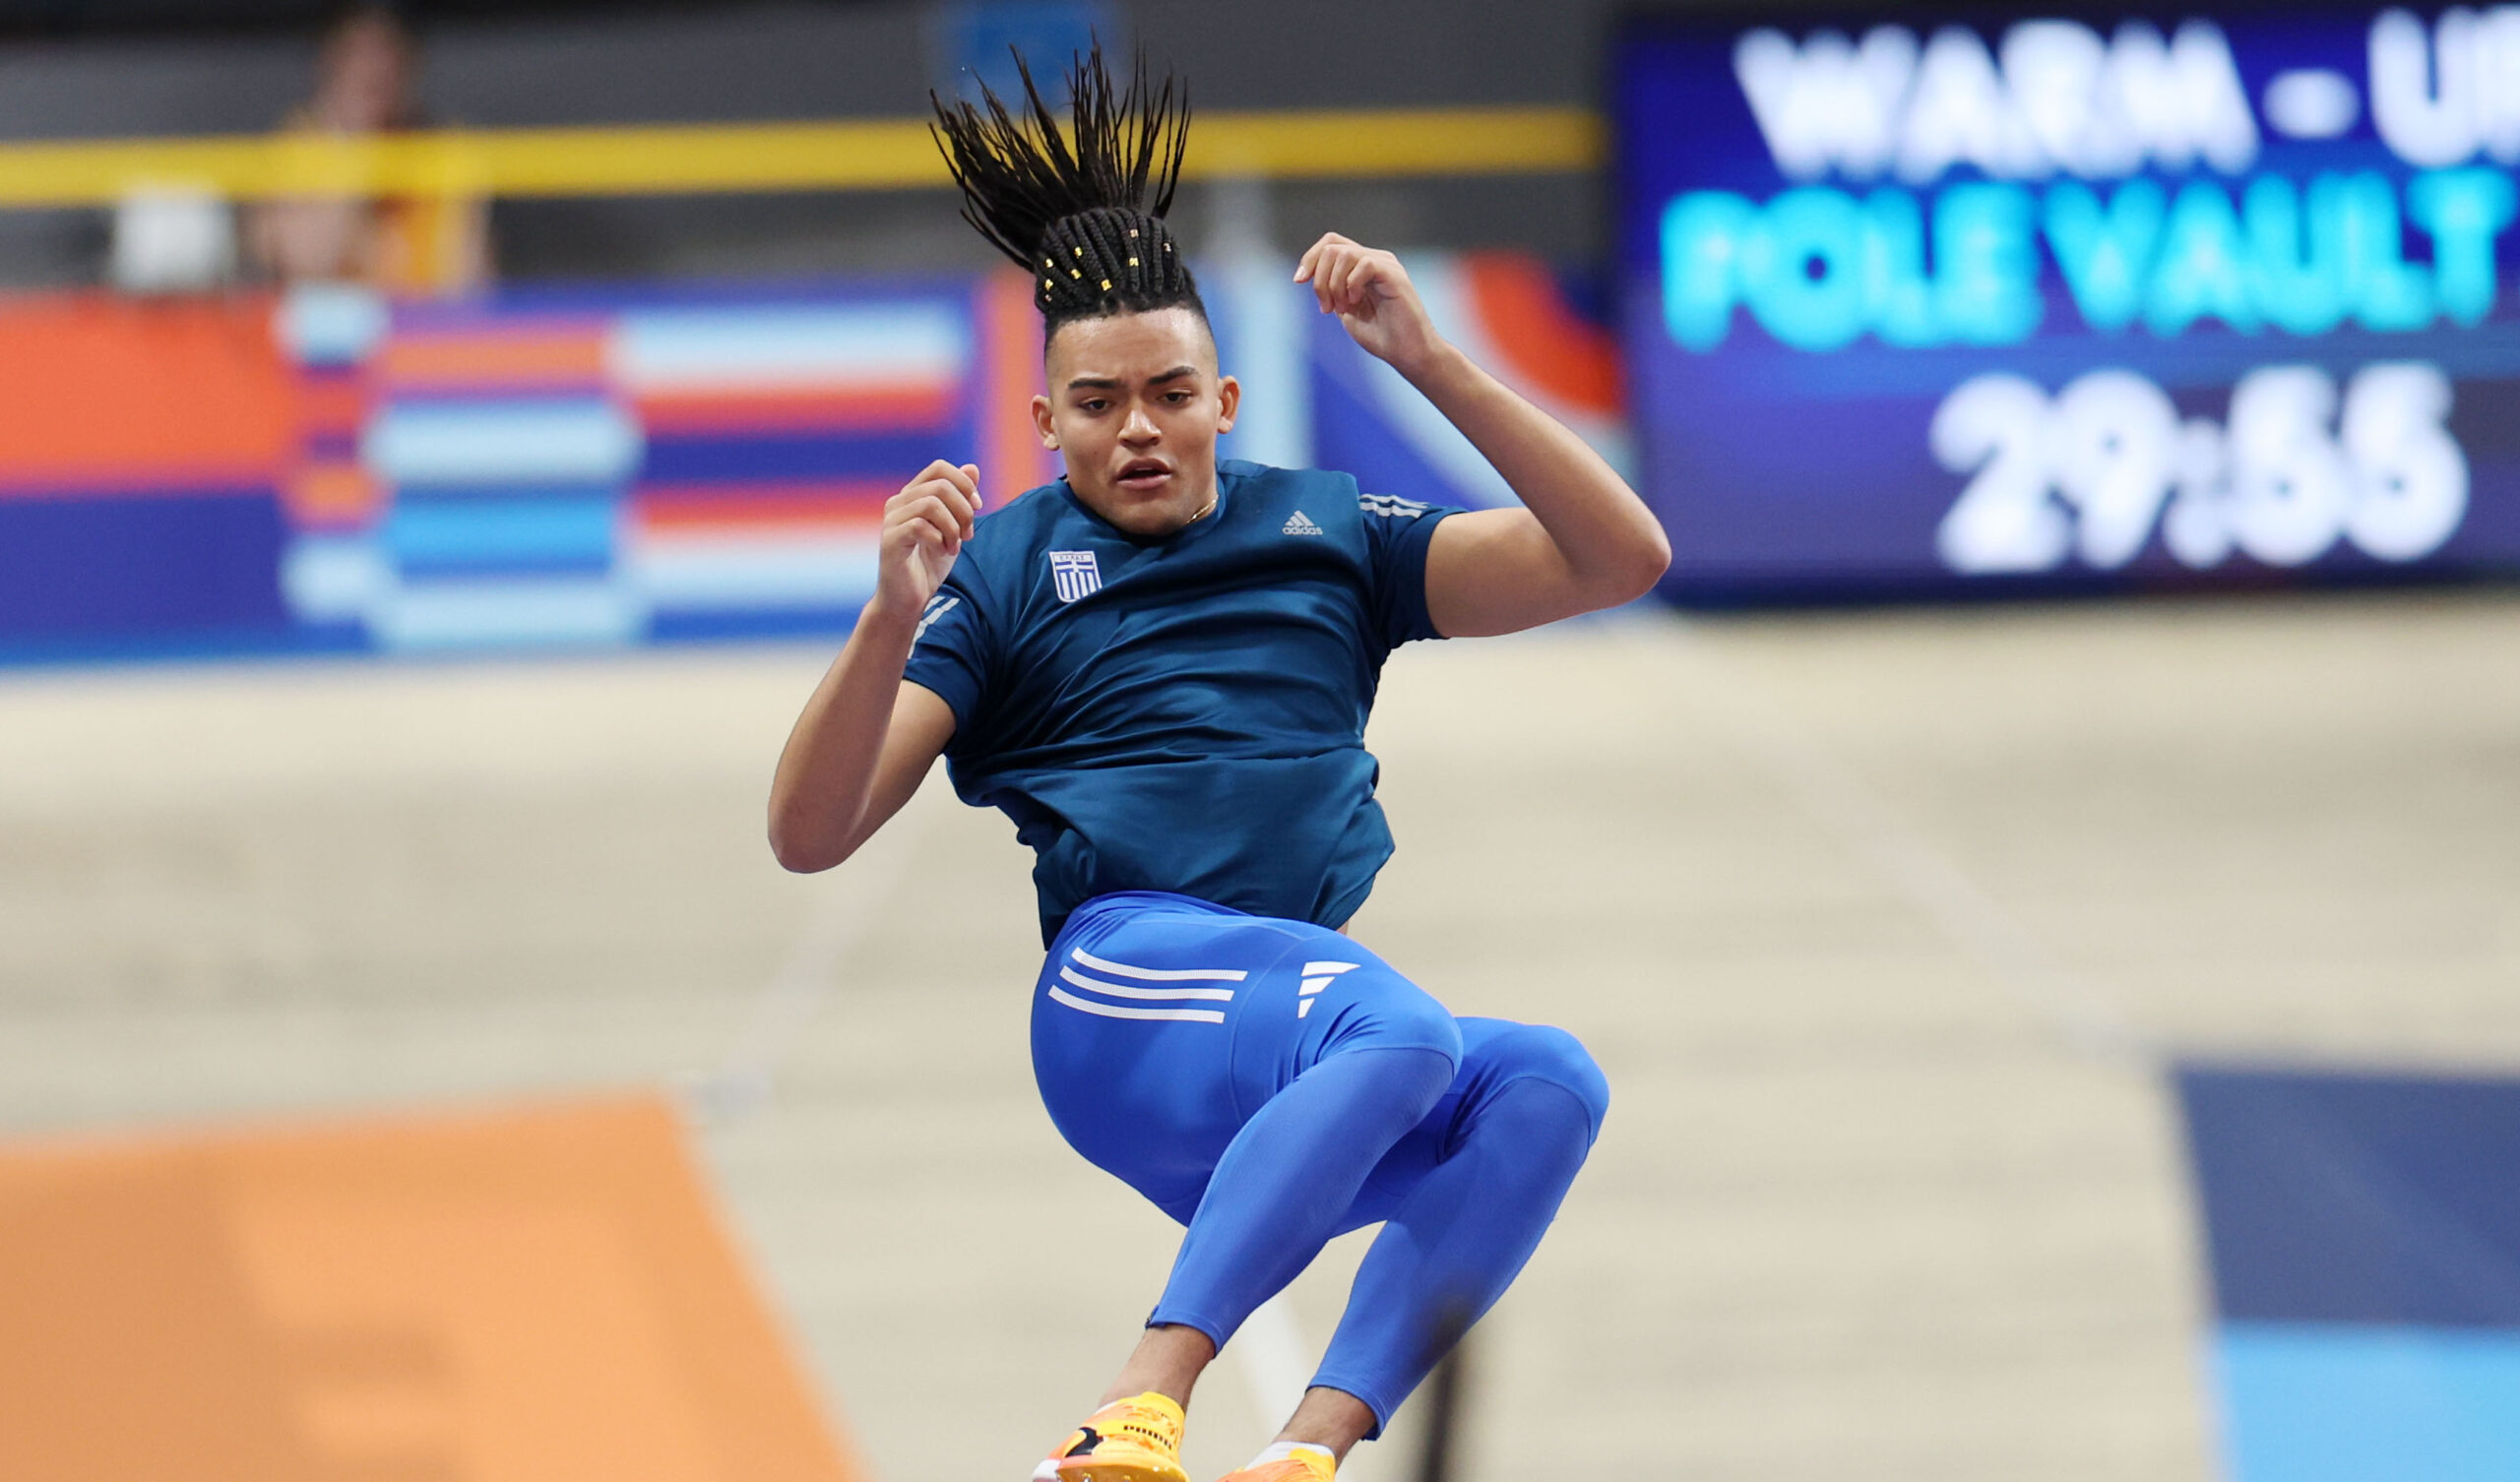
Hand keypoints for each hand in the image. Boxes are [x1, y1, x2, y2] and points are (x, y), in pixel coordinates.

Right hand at [873, 460, 979, 623]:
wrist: (908, 599)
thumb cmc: (929, 564)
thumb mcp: (953, 528)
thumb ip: (961, 500)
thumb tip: (972, 467)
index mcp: (912, 495)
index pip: (939, 468)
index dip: (964, 483)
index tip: (977, 507)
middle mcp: (898, 502)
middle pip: (940, 485)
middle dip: (964, 510)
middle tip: (968, 534)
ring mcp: (891, 520)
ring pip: (931, 504)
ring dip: (953, 527)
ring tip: (954, 547)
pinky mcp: (890, 540)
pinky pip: (920, 526)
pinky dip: (940, 540)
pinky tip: (943, 553)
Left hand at [1295, 233, 1445, 376]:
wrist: (1407, 353)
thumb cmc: (1381, 337)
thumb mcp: (1346, 310)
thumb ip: (1332, 289)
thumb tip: (1311, 274)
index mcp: (1363, 265)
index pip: (1330, 243)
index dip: (1310, 258)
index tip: (1299, 281)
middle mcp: (1375, 259)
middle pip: (1332, 246)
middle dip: (1319, 278)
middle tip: (1327, 308)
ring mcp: (1386, 265)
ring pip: (1344, 254)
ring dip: (1334, 285)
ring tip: (1343, 309)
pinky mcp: (1394, 274)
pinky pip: (1363, 265)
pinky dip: (1351, 285)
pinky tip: (1356, 303)